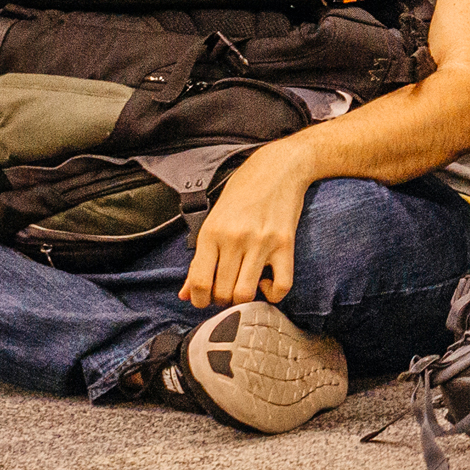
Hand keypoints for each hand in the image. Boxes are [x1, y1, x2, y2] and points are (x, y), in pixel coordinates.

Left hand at [181, 141, 315, 308]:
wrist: (278, 168)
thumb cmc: (243, 193)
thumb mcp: (214, 221)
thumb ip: (198, 260)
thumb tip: (185, 294)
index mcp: (212, 233)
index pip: (199, 281)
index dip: (199, 300)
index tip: (205, 300)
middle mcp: (235, 239)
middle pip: (223, 293)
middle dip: (222, 301)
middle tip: (226, 292)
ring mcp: (262, 242)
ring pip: (246, 294)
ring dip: (244, 301)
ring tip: (244, 289)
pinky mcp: (285, 244)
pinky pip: (281, 286)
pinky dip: (272, 295)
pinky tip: (267, 284)